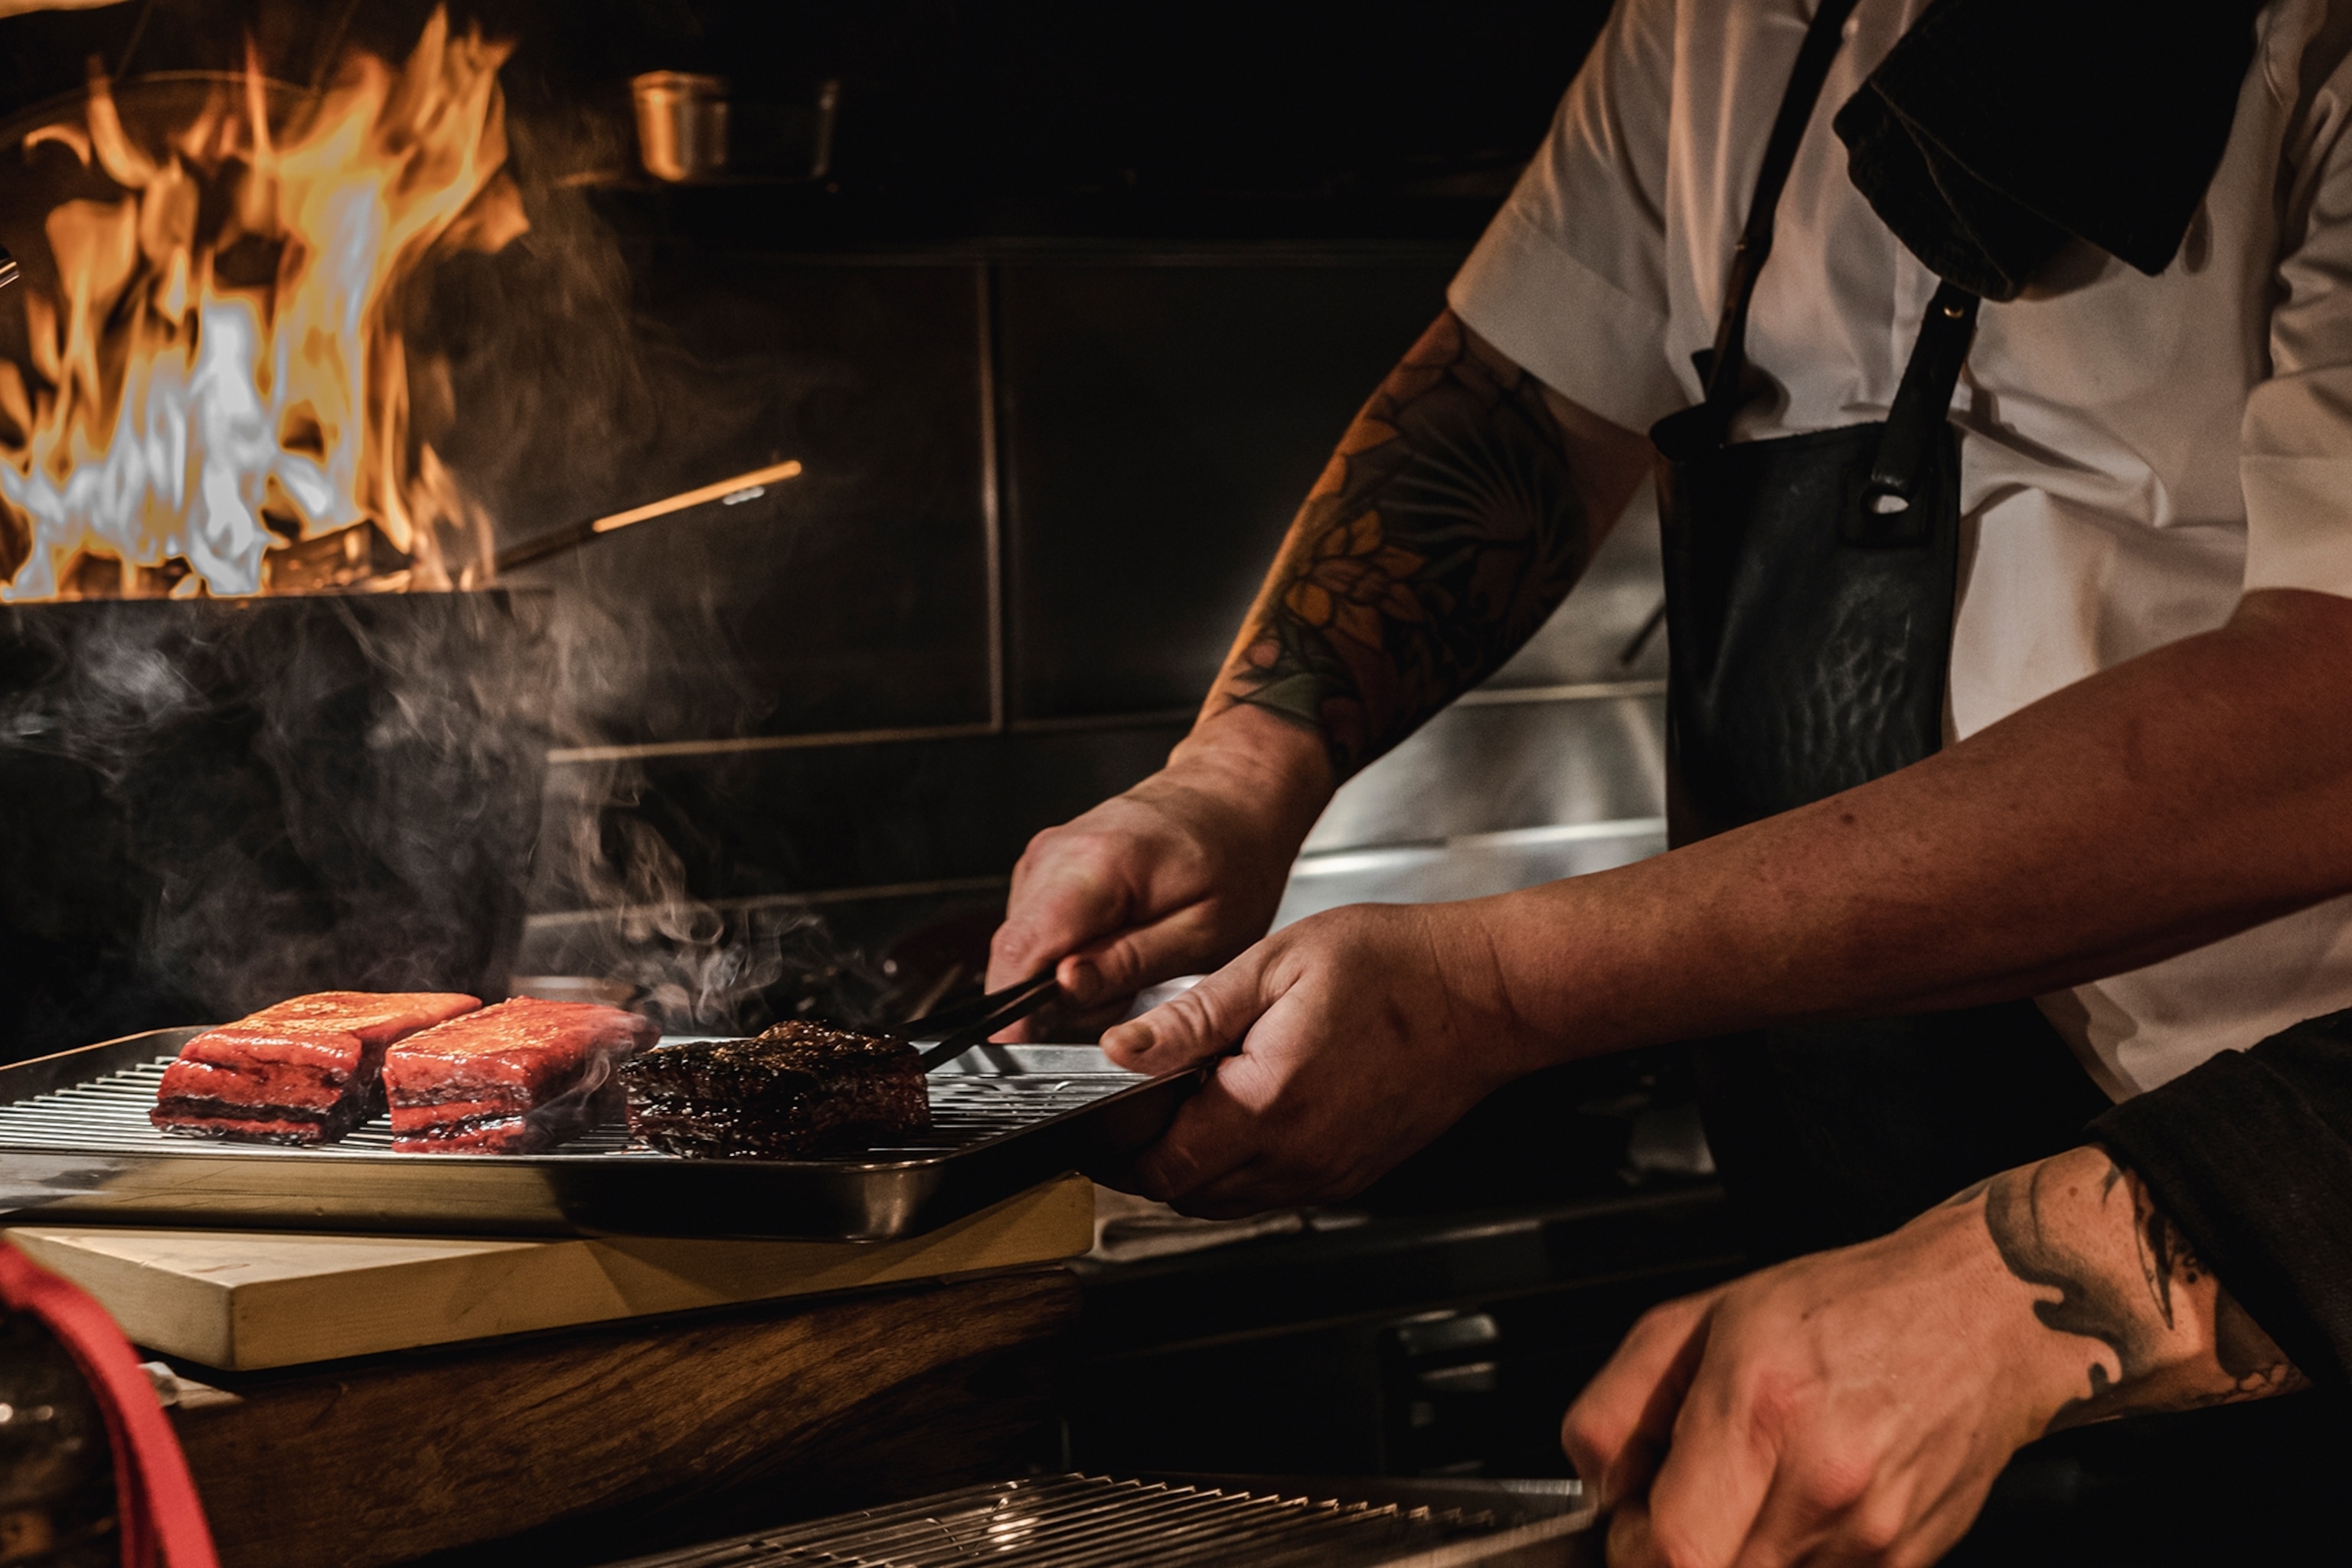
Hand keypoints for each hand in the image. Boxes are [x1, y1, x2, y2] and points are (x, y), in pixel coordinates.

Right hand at [986, 706, 1328, 1039]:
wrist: (1233, 796)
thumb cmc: (1233, 859)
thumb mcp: (1204, 932)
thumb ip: (1129, 963)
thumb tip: (1062, 989)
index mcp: (1093, 866)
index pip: (1019, 949)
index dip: (1014, 1008)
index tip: (1033, 1044)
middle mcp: (1054, 855)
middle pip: (1014, 955)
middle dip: (1054, 998)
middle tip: (1127, 992)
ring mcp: (1043, 858)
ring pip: (1023, 947)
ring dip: (1064, 977)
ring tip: (1132, 959)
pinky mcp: (1045, 867)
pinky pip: (1036, 931)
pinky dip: (1068, 953)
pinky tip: (1117, 941)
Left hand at [1094, 899, 1547, 1215]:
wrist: (1485, 994)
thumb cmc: (1395, 966)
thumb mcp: (1274, 967)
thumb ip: (1190, 1018)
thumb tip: (1121, 1052)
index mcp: (1267, 1104)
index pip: (1161, 1166)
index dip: (1115, 1151)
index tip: (1095, 1122)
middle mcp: (1298, 1156)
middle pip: (1188, 1195)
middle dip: (1147, 1163)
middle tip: (1129, 1112)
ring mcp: (1330, 1172)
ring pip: (1230, 1201)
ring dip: (1193, 1169)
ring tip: (1183, 1108)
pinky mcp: (1354, 1173)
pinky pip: (1276, 1191)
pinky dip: (1242, 1169)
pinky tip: (1243, 1115)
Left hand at [1560, 1147, 2306, 1566]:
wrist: (1977, 1318)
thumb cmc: (1839, 1308)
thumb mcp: (1696, 1319)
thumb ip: (1618, 1407)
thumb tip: (1595, 1487)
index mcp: (1757, 1408)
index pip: (1671, 1551)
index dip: (1635, 1548)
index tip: (1635, 1518)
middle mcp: (1820, 1480)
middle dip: (1676, 1553)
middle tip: (1685, 1501)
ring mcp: (1871, 1533)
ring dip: (1734, 1553)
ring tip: (1748, 1488)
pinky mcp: (1906, 1563)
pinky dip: (1789, 1556)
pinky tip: (1799, 1501)